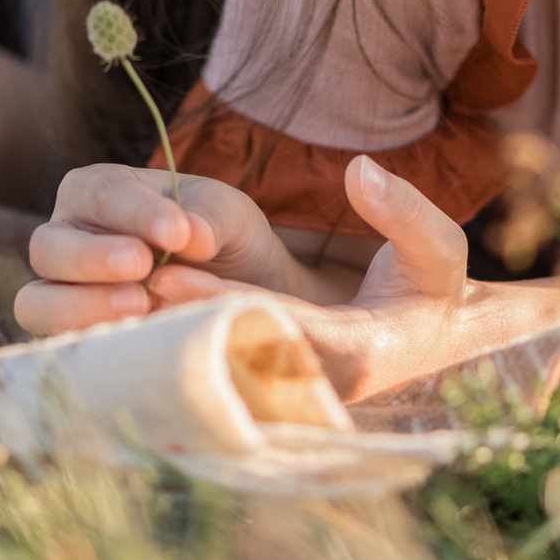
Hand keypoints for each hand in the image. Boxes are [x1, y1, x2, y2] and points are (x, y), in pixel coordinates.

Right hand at [14, 164, 340, 336]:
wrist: (234, 287)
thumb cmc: (217, 236)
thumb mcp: (227, 213)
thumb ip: (209, 216)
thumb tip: (190, 236)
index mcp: (96, 193)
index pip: (95, 193)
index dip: (131, 211)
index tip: (177, 231)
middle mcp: (67, 239)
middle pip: (48, 247)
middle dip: (93, 257)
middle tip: (143, 266)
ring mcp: (63, 294)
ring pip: (37, 302)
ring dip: (82, 305)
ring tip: (140, 305)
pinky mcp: (73, 338)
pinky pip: (57, 345)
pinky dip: (91, 340)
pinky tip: (136, 337)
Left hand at [138, 156, 494, 398]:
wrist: (439, 346)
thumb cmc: (435, 296)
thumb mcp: (441, 252)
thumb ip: (406, 212)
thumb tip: (361, 169)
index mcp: (352, 353)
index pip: (269, 328)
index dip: (214, 300)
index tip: (167, 271)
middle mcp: (314, 382)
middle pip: (230, 354)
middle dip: (175, 320)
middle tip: (126, 285)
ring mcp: (293, 390)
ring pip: (216, 369)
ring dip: (168, 338)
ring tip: (118, 299)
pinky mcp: (277, 386)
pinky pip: (218, 370)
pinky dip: (180, 347)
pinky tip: (138, 318)